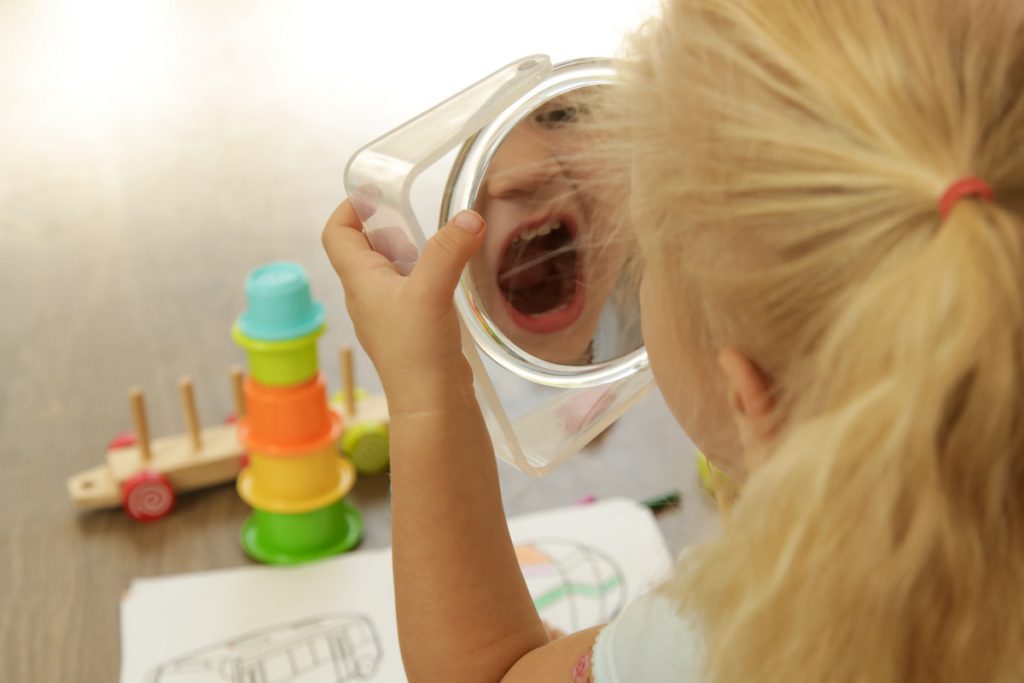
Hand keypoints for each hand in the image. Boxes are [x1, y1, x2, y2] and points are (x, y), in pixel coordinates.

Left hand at [321, 200, 485, 413]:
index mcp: (359, 281)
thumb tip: (468, 218)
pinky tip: (450, 282)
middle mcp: (367, 296)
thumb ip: (448, 250)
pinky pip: (411, 291)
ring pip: (391, 271)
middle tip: (418, 221)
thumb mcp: (431, 292)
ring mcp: (388, 314)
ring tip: (439, 249)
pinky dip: (426, 277)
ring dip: (412, 253)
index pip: (337, 234)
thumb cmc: (418, 353)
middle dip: (389, 227)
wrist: (432, 406)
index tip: (377, 195)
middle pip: (365, 248)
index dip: (350, 209)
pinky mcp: (409, 329)